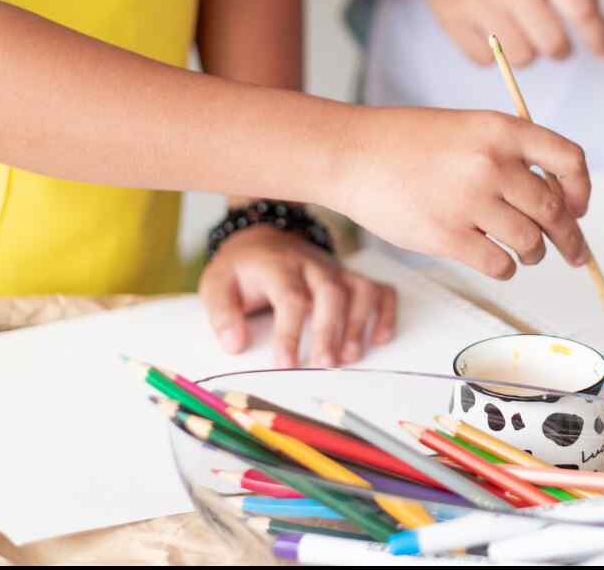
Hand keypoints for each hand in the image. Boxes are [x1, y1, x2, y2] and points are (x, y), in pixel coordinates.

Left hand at [199, 226, 396, 367]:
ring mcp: (336, 270)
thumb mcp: (216, 284)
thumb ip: (222, 314)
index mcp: (278, 266)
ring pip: (360, 290)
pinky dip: (386, 312)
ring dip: (360, 324)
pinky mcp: (351, 277)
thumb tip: (235, 345)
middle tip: (324, 364)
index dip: (290, 332)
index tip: (286, 364)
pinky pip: (380, 289)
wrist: (263, 238)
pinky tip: (382, 338)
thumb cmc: (242, 270)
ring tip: (350, 357)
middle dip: (330, 330)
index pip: (290, 297)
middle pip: (331, 293)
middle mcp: (313, 265)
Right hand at [329, 106, 591, 279]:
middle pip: (554, 211)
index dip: (581, 190)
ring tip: (526, 252)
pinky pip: (500, 264)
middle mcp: (491, 163)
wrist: (351, 153)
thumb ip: (509, 155)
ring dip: (534, 253)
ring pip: (530, 242)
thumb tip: (556, 201)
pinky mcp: (447, 236)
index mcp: (501, 130)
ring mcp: (469, 201)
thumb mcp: (467, 127)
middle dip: (570, 238)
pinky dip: (505, 268)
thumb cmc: (406, 143)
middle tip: (575, 254)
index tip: (579, 208)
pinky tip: (496, 260)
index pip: (569, 160)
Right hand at [410, 0, 603, 66]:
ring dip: (528, 54)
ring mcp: (476, 2)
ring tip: (521, 35)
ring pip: (521, 57)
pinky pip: (487, 61)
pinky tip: (492, 34)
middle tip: (554, 43)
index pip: (579, 8)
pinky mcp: (452, 20)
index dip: (596, 35)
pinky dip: (495, 56)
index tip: (602, 51)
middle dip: (560, 49)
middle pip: (552, 42)